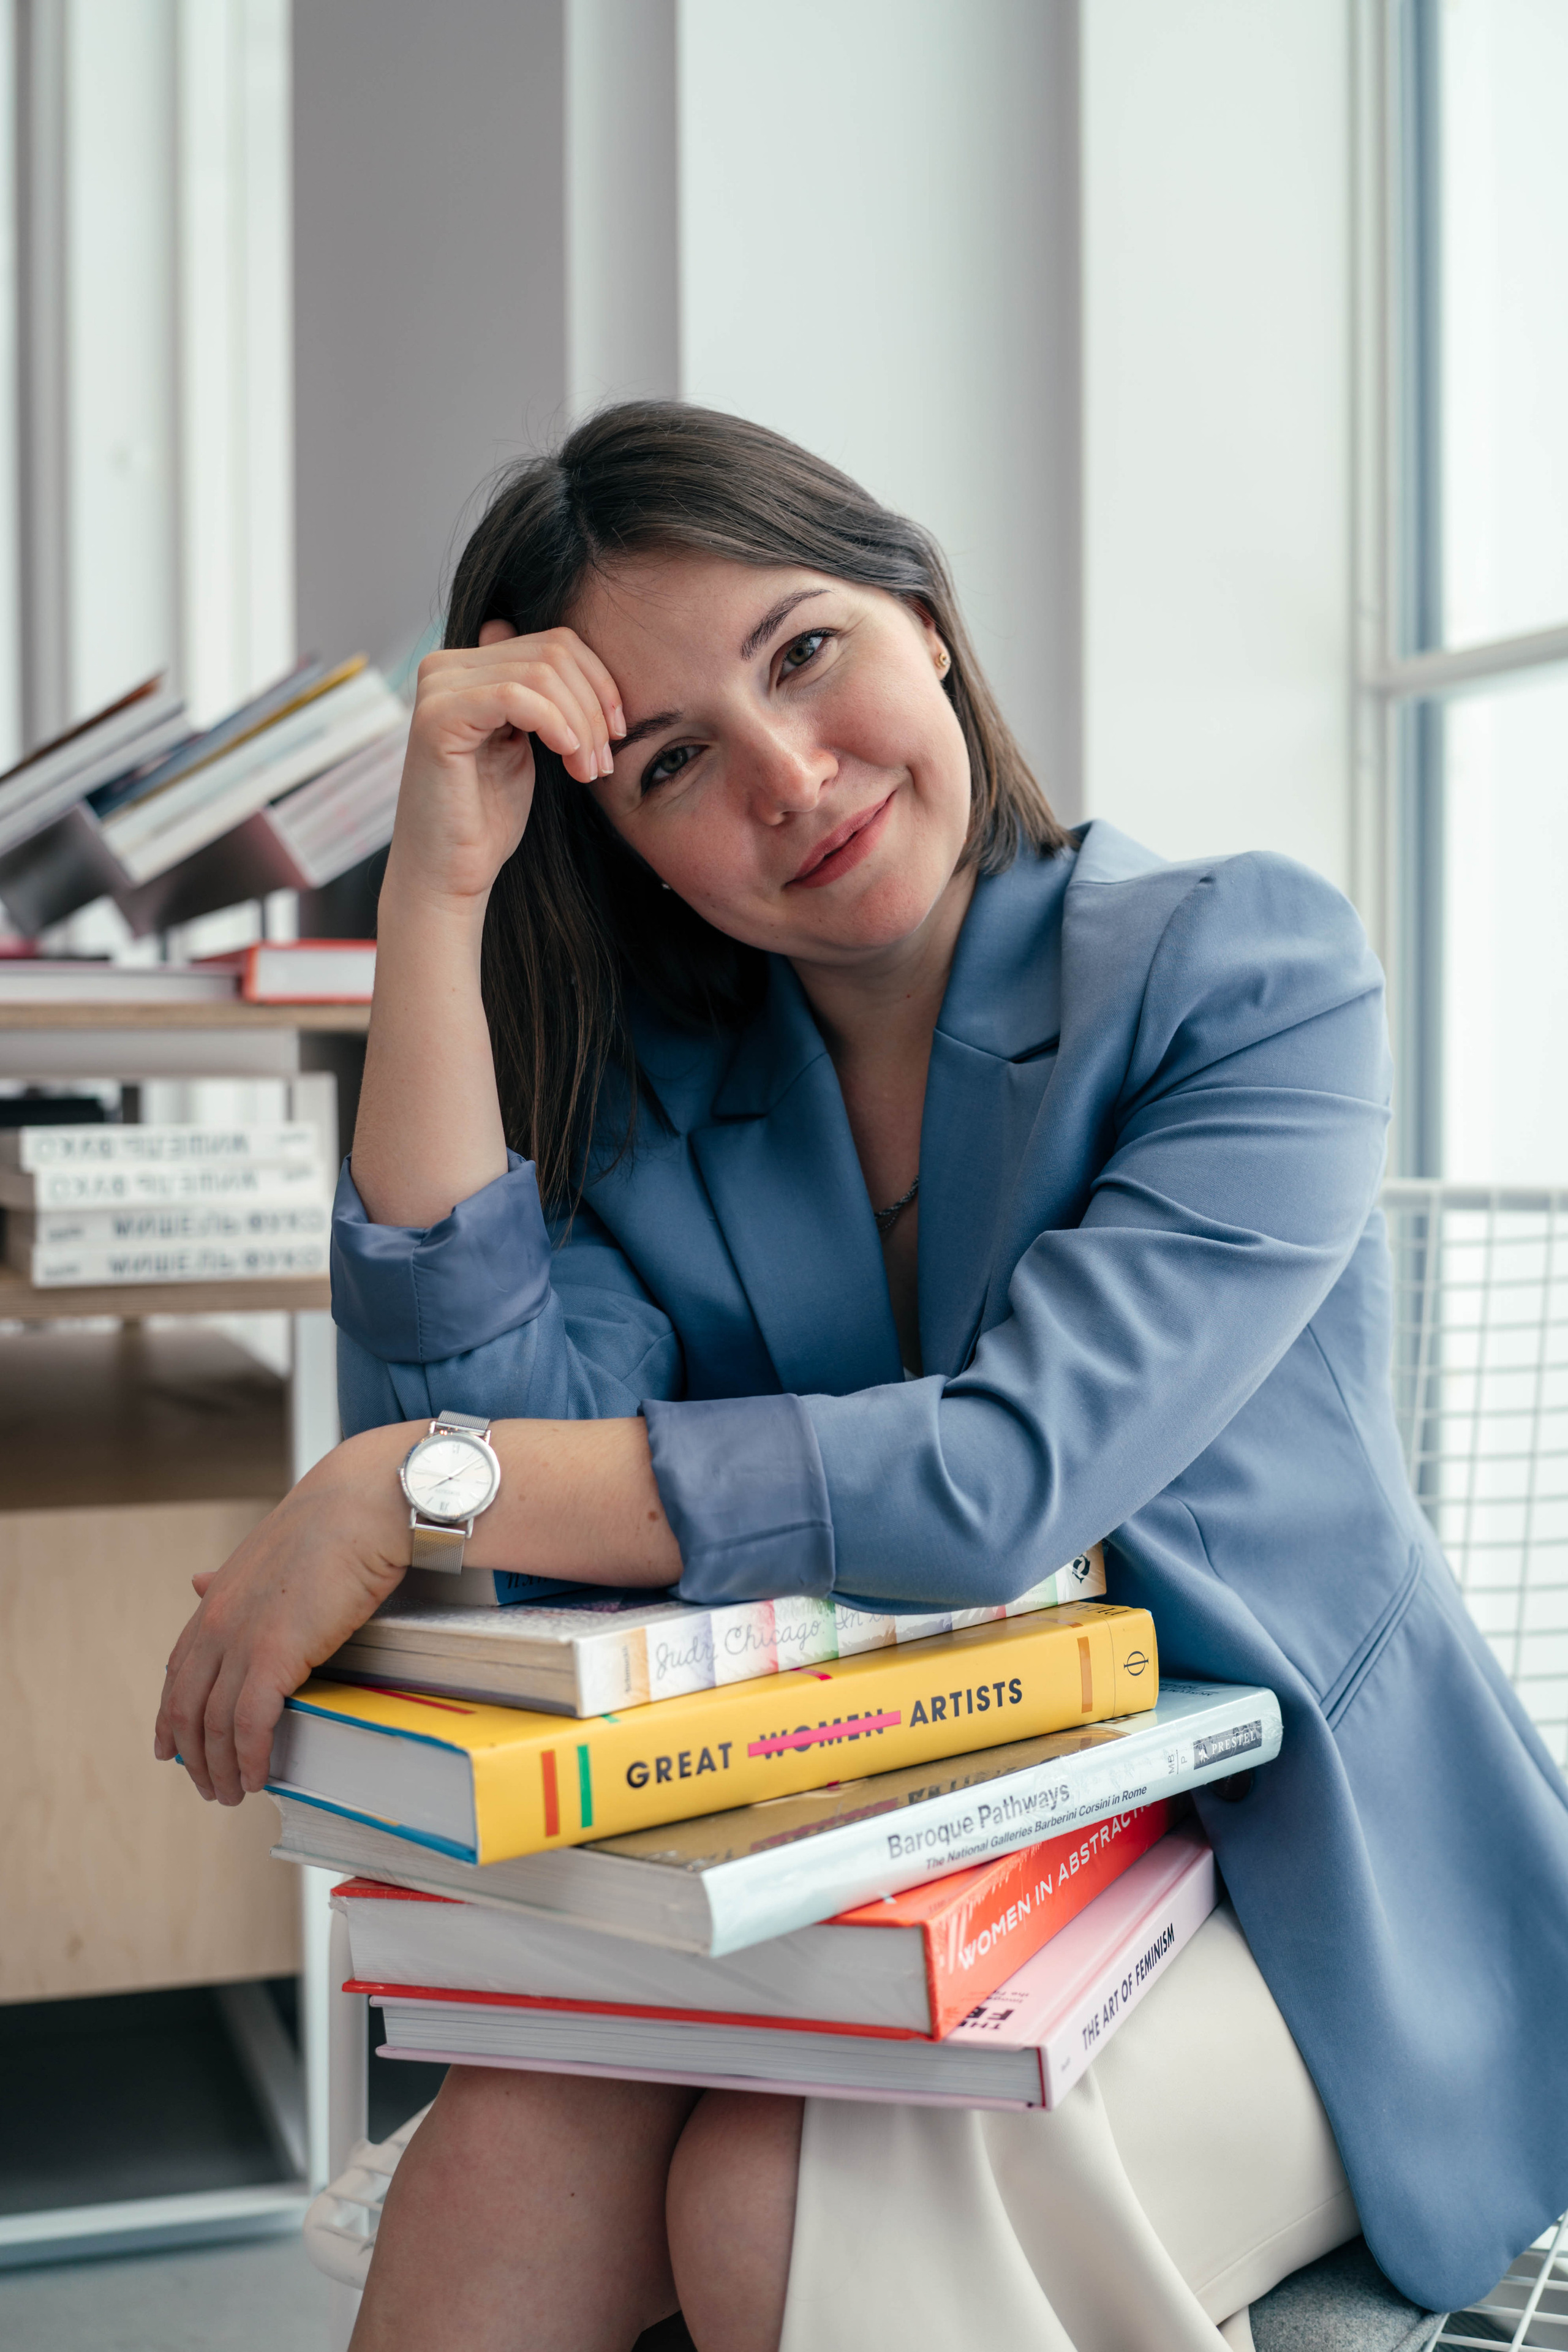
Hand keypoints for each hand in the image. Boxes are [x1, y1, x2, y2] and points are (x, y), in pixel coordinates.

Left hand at [154, 1423, 418, 1806]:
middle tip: (210, 1786)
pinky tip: (257, 1776)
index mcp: (215, 1599)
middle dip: (194, 1756)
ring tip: (233, 1793)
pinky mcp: (275, 1657)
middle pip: (188, 1707)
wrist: (363, 1506)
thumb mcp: (264, 1552)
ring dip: (221, 1767)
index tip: (170, 1749)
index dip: (170, 1716)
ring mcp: (243, 1640)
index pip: (178, 1671)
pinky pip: (251, 1724)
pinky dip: (250, 1757)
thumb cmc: (331, 1523)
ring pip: (215, 1724)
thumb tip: (196, 1583)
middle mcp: (217, 1622)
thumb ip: (229, 1580)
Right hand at [386, 624, 624, 908]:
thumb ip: (539, 698)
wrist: (450, 874)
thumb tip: (561, 654)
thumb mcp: (527, 745)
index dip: (599, 683)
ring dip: (582, 724)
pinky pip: (517, 696)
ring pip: (542, 672)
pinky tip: (568, 757)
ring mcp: (438, 689)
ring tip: (588, 771)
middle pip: (553, 652)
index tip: (616, 733)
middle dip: (594, 707)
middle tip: (603, 763)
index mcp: (466, 667)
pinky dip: (557, 725)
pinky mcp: (438, 717)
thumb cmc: (488, 819)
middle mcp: (444, 667)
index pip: (554, 643)